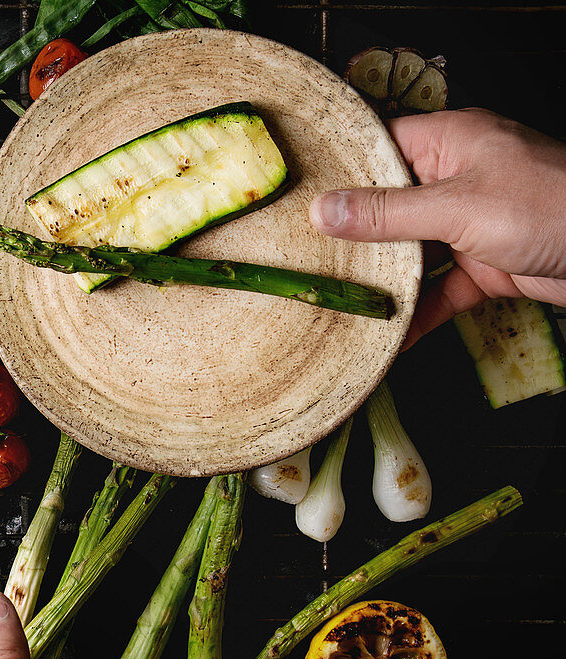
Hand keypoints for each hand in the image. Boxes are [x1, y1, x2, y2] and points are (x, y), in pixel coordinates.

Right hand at [308, 108, 565, 345]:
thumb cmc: (549, 208)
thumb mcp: (457, 208)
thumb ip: (387, 213)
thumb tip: (322, 211)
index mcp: (452, 141)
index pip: (380, 145)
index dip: (339, 168)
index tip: (296, 195)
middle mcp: (459, 177)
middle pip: (390, 204)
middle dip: (352, 233)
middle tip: (303, 255)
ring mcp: (474, 223)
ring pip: (413, 250)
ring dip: (383, 278)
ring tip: (337, 299)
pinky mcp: (489, 264)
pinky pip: (442, 289)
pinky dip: (418, 313)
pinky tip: (389, 338)